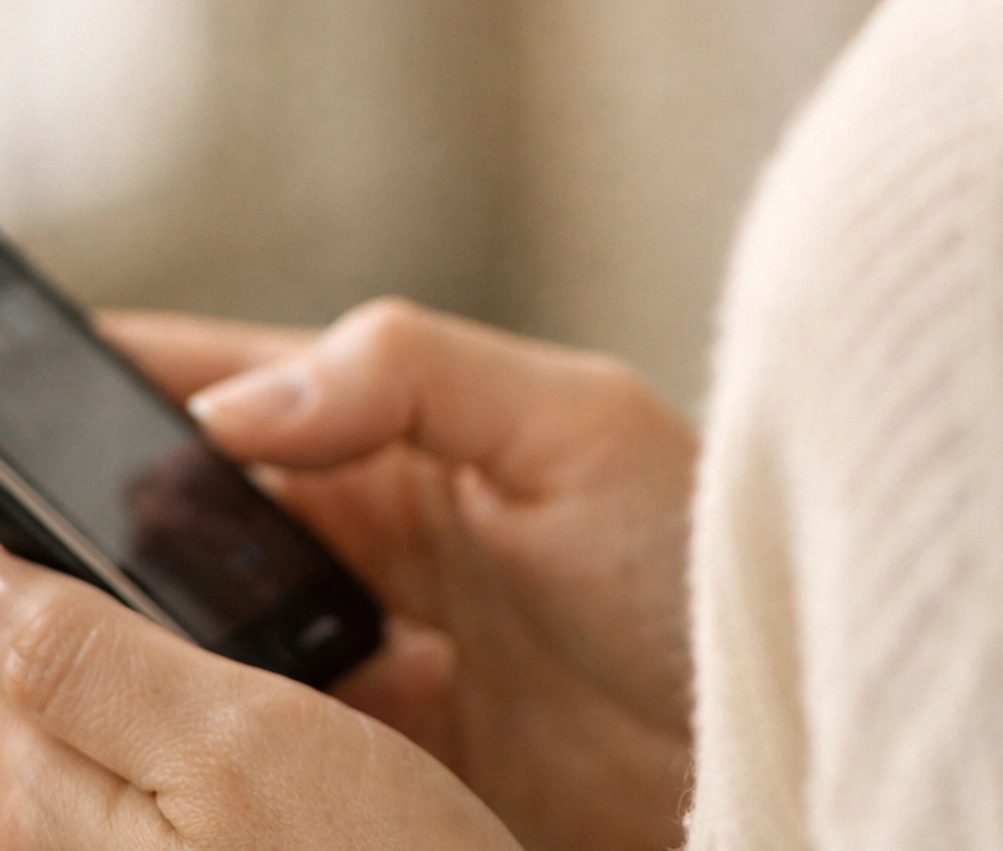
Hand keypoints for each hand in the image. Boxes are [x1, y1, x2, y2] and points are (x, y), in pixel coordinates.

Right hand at [102, 303, 697, 850]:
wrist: (794, 717)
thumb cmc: (701, 550)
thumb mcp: (578, 424)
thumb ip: (417, 374)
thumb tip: (240, 398)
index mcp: (409, 424)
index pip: (236, 384)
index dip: (137, 382)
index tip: (47, 395)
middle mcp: (379, 531)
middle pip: (205, 514)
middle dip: (129, 521)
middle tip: (61, 544)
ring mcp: (380, 650)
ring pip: (225, 634)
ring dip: (180, 634)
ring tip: (131, 635)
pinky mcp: (393, 762)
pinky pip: (277, 745)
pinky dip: (246, 736)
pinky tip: (241, 732)